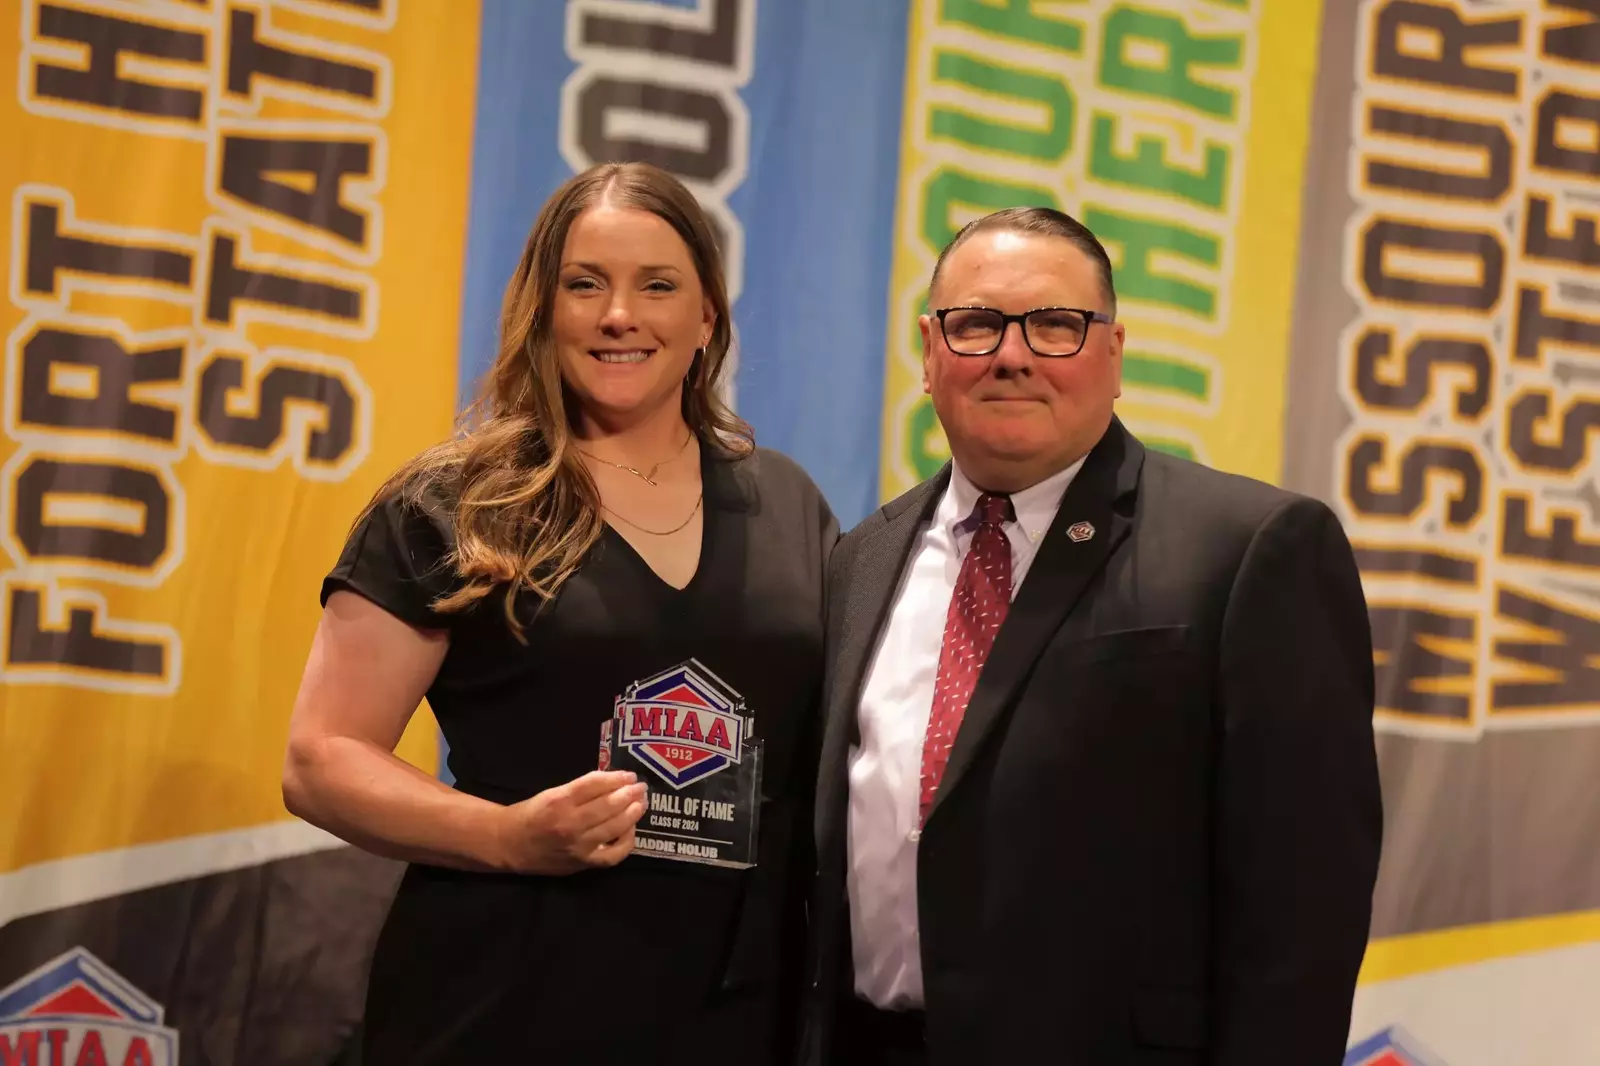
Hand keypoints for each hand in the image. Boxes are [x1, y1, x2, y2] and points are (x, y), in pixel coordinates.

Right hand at [494, 770, 646, 874]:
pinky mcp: (583, 863)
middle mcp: (570, 823)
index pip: (595, 785)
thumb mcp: (552, 793)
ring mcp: (578, 846)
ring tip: (641, 804)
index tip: (630, 775)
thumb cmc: (532, 814)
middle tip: (641, 787)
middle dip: (629, 794)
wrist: (510, 845)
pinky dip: (626, 842)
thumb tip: (612, 781)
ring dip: (632, 814)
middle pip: (608, 805)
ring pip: (614, 828)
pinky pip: (613, 855)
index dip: (616, 778)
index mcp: (559, 800)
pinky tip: (631, 830)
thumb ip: (581, 789)